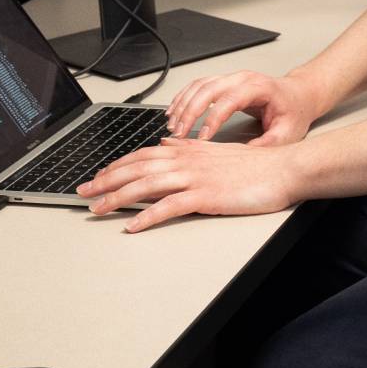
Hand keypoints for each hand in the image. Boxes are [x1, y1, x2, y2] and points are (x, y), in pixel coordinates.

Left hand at [79, 136, 303, 231]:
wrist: (283, 168)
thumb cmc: (255, 165)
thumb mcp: (216, 150)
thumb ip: (189, 146)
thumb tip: (166, 141)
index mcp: (188, 149)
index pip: (142, 155)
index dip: (116, 166)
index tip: (97, 177)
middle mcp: (187, 160)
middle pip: (137, 168)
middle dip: (105, 181)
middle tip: (82, 193)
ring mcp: (195, 178)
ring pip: (146, 185)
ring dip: (117, 198)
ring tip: (96, 210)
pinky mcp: (206, 196)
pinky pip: (170, 207)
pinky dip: (148, 216)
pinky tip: (132, 226)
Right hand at [167, 69, 326, 144]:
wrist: (299, 95)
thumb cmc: (294, 112)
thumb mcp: (287, 133)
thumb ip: (266, 145)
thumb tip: (243, 158)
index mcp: (259, 88)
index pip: (229, 100)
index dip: (213, 119)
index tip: (202, 138)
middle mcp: (243, 78)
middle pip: (209, 89)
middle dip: (190, 111)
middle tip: (179, 133)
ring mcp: (233, 78)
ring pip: (200, 85)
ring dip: (183, 104)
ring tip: (172, 125)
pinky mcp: (225, 83)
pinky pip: (199, 85)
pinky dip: (184, 97)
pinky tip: (175, 111)